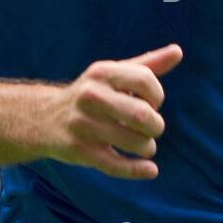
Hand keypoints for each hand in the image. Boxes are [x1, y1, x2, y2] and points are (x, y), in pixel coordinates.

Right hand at [42, 43, 182, 178]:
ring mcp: (84, 125)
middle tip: (151, 129)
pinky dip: (139, 170)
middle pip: (143, 115)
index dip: (157, 97)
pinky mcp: (80, 151)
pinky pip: (117, 166)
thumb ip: (147, 65)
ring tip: (143, 145)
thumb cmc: (92, 94)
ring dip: (147, 147)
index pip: (146, 81)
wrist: (45, 117)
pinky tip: (150, 170)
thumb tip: (178, 52)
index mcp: (102, 72)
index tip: (150, 104)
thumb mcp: (114, 75)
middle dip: (156, 126)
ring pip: (135, 142)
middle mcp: (91, 96)